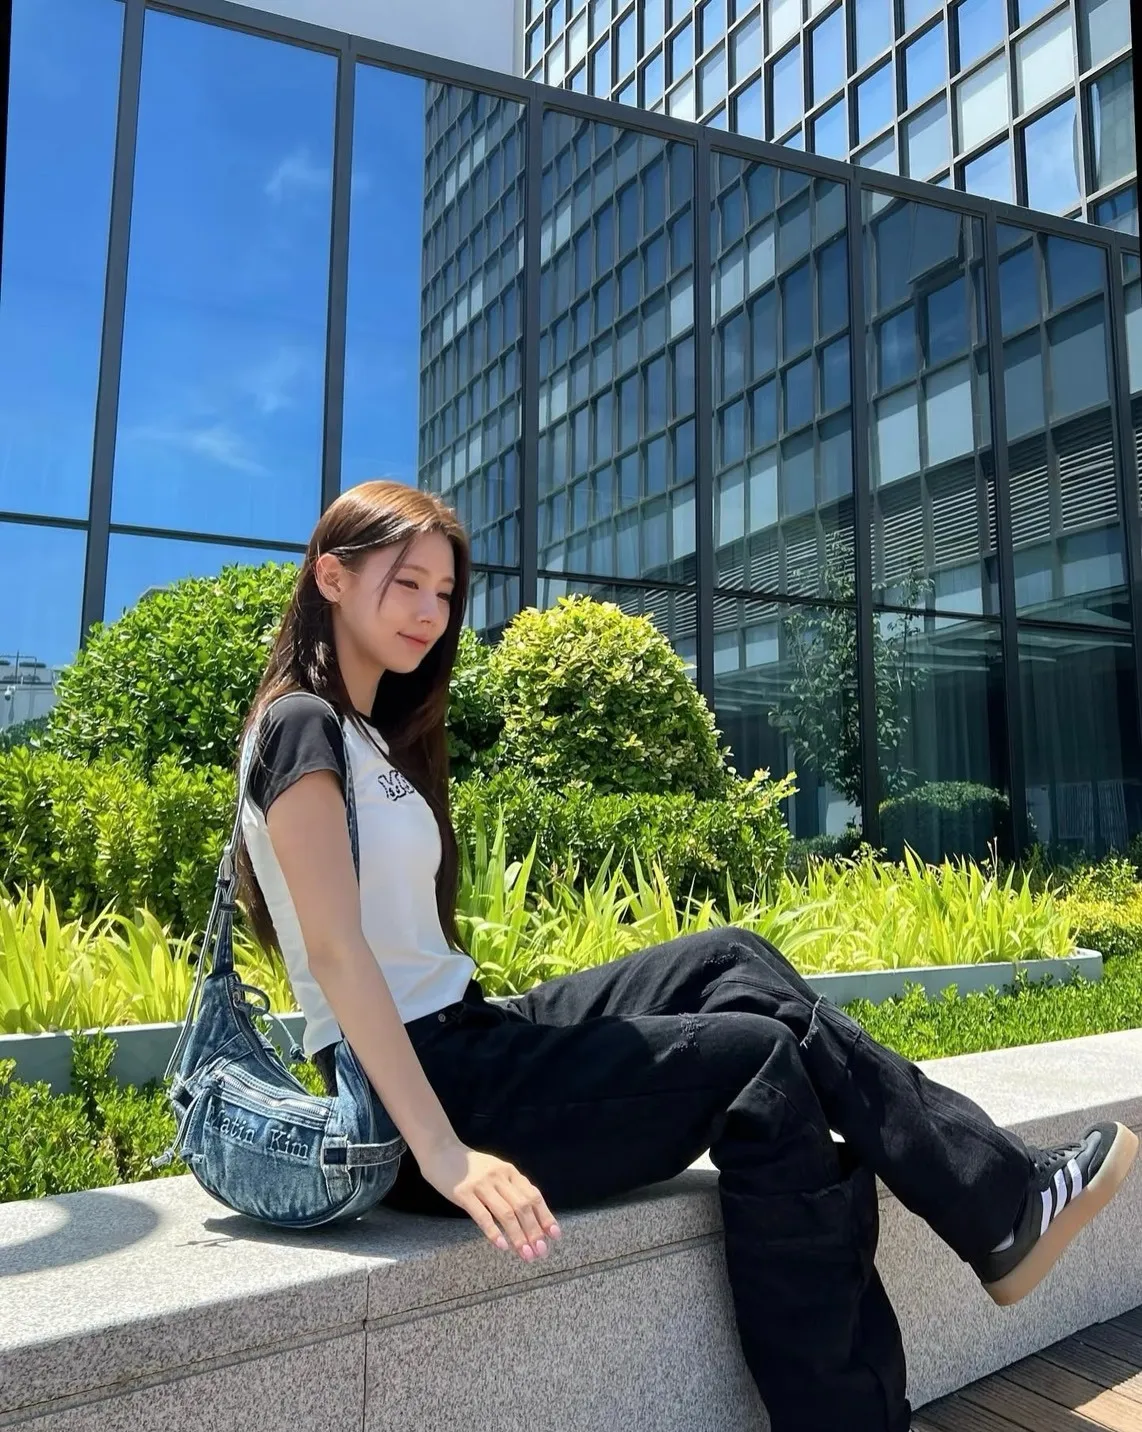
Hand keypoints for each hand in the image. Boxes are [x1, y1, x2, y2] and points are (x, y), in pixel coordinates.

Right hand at [417, 1140, 562, 1261]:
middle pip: (522, 1206)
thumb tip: (531, 1212)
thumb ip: (511, 1187)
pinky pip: (482, 1215)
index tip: (554, 1235)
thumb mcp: (495, 1170)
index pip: (533, 1196)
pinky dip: (494, 1232)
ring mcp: (481, 1184)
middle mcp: (499, 1177)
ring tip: (526, 1254)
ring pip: (506, 1213)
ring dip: (518, 1236)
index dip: (545, 1216)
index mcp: (510, 1172)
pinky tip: (502, 1245)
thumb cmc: (470, 1165)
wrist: (441, 1150)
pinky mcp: (464, 1193)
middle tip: (540, 1252)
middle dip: (534, 1231)